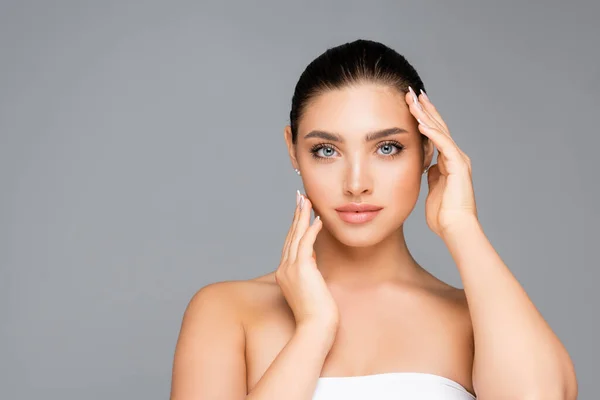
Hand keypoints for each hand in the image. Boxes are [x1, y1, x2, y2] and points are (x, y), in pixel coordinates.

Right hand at [275, 191, 339, 334]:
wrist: (315, 328)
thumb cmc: (317, 315)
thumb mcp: (310, 291)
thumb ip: (309, 276)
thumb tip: (314, 267)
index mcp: (285, 274)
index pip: (290, 244)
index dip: (294, 226)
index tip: (299, 211)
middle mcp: (285, 269)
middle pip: (290, 236)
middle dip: (296, 215)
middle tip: (300, 197)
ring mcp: (291, 269)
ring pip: (296, 236)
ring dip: (302, 216)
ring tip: (307, 200)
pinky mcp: (302, 269)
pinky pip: (306, 244)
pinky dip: (311, 230)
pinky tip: (317, 219)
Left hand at [406, 87, 478, 237]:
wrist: (455, 228)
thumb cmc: (443, 215)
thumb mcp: (433, 190)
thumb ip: (431, 176)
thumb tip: (426, 168)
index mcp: (449, 162)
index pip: (435, 134)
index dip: (424, 118)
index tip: (412, 105)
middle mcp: (456, 157)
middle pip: (438, 126)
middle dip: (424, 108)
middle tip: (411, 92)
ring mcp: (458, 160)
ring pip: (440, 131)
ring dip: (426, 114)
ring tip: (412, 99)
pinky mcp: (458, 166)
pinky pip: (443, 144)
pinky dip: (431, 132)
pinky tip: (420, 121)